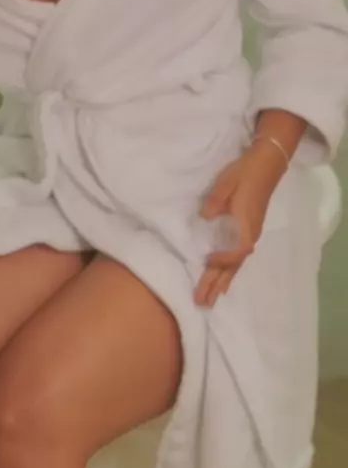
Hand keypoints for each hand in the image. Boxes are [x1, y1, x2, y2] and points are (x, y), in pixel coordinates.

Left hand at [194, 143, 285, 307]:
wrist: (266, 164)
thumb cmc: (244, 173)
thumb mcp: (226, 184)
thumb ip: (215, 203)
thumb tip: (204, 219)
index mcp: (245, 226)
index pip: (234, 254)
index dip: (220, 262)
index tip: (206, 264)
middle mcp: (249, 235)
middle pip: (233, 266)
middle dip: (216, 284)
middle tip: (201, 303)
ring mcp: (250, 234)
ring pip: (236, 265)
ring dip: (222, 282)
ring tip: (210, 300)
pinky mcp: (248, 231)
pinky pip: (238, 258)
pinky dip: (229, 271)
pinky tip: (223, 280)